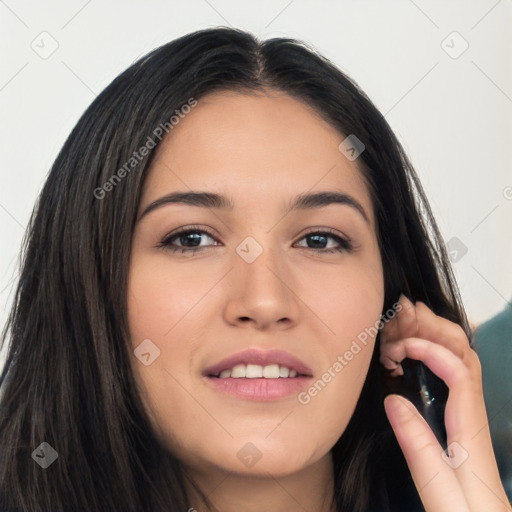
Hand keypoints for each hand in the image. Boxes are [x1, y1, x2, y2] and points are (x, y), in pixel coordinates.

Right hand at [380, 294, 510, 511]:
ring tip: (402, 331)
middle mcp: (474, 414)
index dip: (431, 349)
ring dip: (434, 339)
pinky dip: (432, 356)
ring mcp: (469, 415)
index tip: (400, 348)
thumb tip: (393, 399)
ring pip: (461, 361)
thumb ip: (417, 444)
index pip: (460, 370)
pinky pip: (451, 374)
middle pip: (467, 355)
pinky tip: (411, 358)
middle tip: (402, 320)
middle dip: (435, 330)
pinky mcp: (460, 421)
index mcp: (470, 428)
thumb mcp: (437, 488)